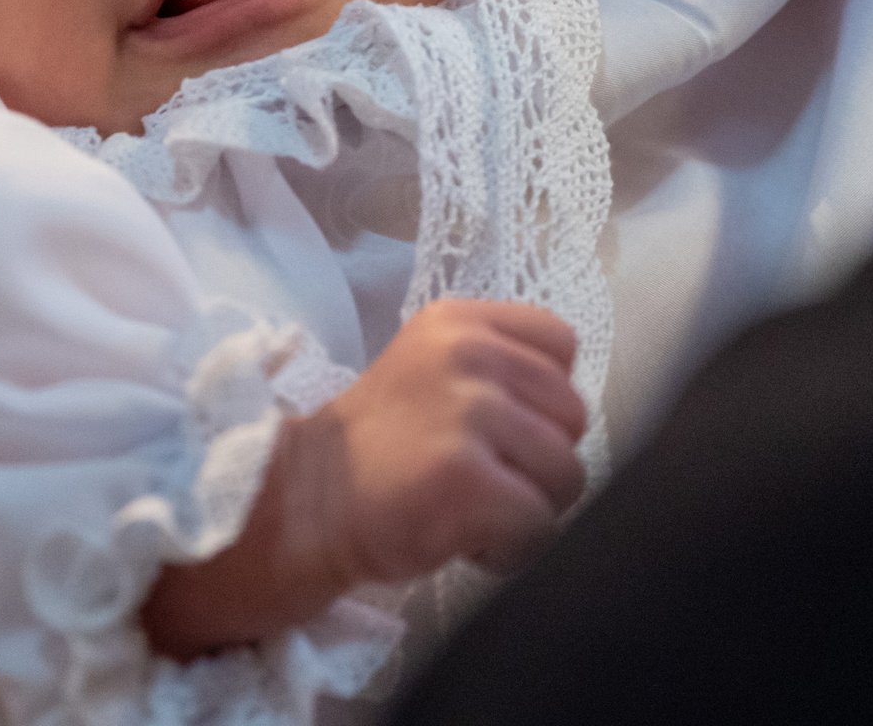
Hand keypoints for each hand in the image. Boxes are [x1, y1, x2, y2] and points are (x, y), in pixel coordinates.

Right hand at [142, 300, 584, 656]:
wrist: (301, 506)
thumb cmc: (374, 450)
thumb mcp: (430, 370)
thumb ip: (496, 368)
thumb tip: (566, 410)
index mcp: (460, 322)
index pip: (561, 344)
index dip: (542, 398)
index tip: (498, 429)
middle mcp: (468, 355)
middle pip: (572, 414)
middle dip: (539, 460)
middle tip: (481, 479)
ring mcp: (469, 414)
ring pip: (566, 473)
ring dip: (529, 508)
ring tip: (471, 511)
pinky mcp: (467, 479)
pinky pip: (540, 524)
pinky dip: (512, 550)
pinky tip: (466, 542)